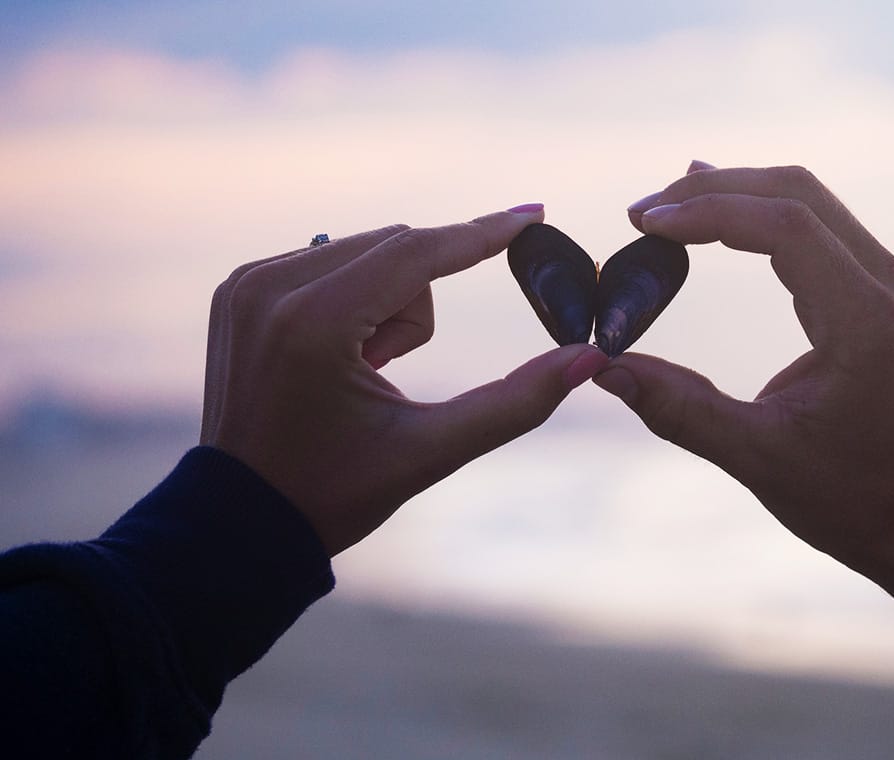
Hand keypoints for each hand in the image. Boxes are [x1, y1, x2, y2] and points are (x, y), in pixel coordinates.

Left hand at [201, 207, 608, 555]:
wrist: (241, 520)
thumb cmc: (334, 492)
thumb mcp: (431, 452)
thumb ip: (515, 403)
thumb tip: (589, 358)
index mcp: (312, 325)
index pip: (416, 252)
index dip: (483, 234)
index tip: (535, 214)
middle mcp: (269, 287)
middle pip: (396, 248)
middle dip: (416, 308)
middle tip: (385, 372)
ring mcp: (246, 284)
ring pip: (367, 251)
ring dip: (386, 303)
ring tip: (359, 372)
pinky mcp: (238, 287)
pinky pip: (329, 261)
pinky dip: (352, 300)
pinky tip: (332, 360)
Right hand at [596, 164, 893, 576]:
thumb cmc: (855, 498)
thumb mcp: (758, 459)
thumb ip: (679, 409)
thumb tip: (602, 369)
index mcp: (864, 320)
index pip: (785, 224)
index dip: (708, 211)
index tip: (644, 223)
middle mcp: (886, 286)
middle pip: (797, 193)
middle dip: (714, 189)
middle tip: (641, 212)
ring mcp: (890, 285)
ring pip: (809, 203)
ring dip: (737, 196)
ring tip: (667, 207)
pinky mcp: (880, 296)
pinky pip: (819, 229)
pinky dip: (763, 217)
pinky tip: (722, 222)